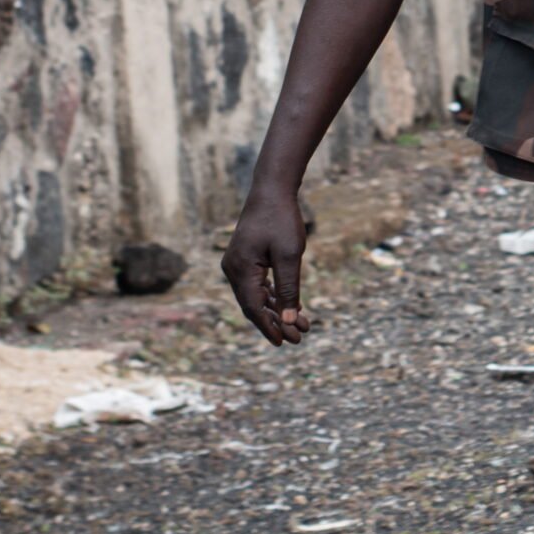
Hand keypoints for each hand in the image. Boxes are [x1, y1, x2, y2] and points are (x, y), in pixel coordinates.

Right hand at [221, 183, 311, 344]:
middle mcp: (233, 269)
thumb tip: (290, 320)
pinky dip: (273, 296)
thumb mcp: (290, 256)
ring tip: (301, 325)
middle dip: (277, 323)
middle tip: (299, 338)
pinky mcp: (245, 259)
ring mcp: (237, 264)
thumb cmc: (282, 220)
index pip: (253, 308)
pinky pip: (257, 284)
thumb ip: (289, 289)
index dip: (269, 327)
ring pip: (256, 296)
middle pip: (253, 305)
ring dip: (278, 311)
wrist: (272, 191)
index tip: (283, 342)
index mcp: (240, 270)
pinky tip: (289, 306)